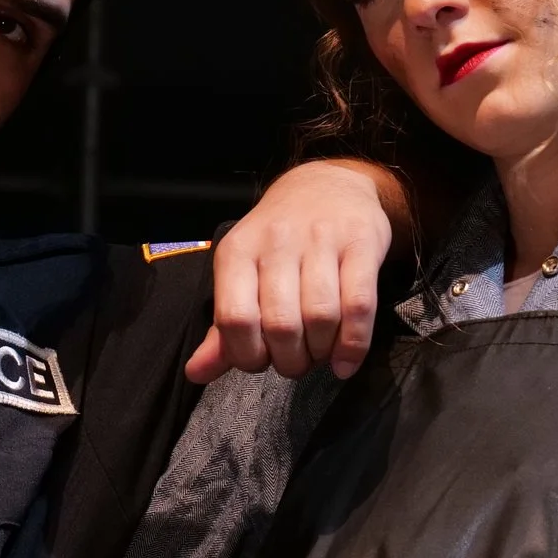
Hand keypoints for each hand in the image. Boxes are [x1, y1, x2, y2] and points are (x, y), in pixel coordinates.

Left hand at [188, 160, 395, 383]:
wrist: (327, 184)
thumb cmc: (279, 241)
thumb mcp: (242, 274)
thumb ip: (223, 328)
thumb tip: (196, 373)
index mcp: (237, 252)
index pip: (234, 319)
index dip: (247, 355)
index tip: (260, 362)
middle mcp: (276, 241)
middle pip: (281, 324)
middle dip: (289, 360)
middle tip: (294, 362)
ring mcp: (321, 239)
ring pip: (321, 316)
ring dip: (320, 352)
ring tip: (319, 354)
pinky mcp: (361, 242)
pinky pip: (359, 305)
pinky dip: (353, 344)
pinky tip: (345, 361)